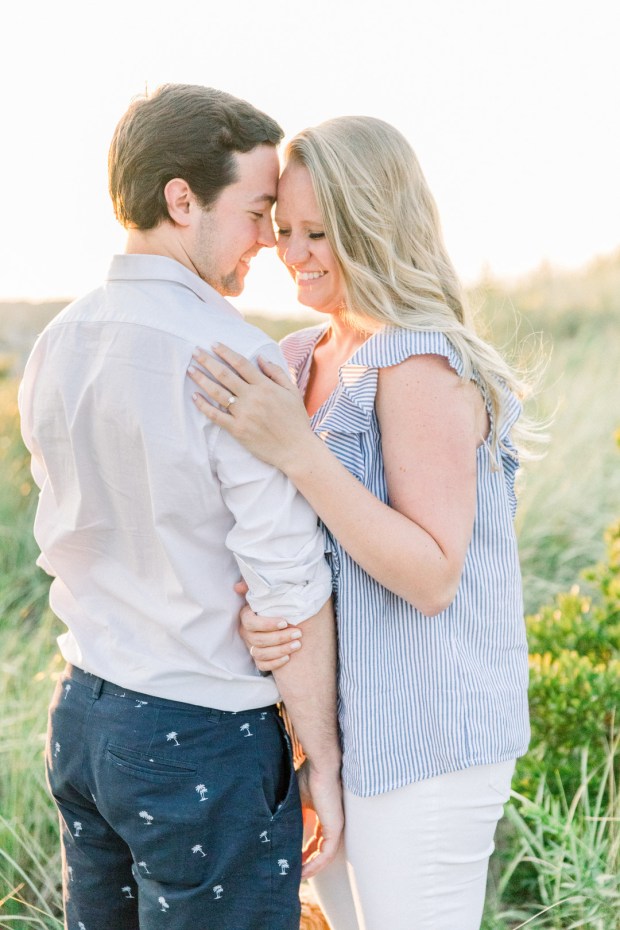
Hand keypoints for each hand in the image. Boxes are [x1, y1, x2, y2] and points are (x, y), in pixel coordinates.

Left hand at [187, 343, 314, 472]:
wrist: (295, 449)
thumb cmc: (296, 421)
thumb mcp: (292, 392)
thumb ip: (276, 373)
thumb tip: (260, 357)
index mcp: (265, 386)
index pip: (241, 364)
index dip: (225, 352)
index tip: (213, 344)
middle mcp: (252, 397)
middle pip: (225, 374)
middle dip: (207, 361)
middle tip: (195, 352)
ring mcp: (243, 413)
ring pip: (217, 392)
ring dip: (202, 379)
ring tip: (190, 370)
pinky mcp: (237, 429)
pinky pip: (216, 416)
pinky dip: (203, 406)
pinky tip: (194, 397)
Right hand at [234, 581, 303, 669]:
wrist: (280, 618)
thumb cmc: (272, 604)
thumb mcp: (265, 594)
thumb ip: (253, 586)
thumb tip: (239, 586)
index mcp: (246, 617)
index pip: (251, 623)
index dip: (267, 624)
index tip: (284, 622)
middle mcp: (246, 633)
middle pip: (258, 640)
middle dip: (280, 637)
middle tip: (298, 633)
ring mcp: (251, 647)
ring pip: (261, 654)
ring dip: (280, 650)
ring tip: (297, 644)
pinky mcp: (257, 658)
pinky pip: (262, 665)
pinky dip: (275, 663)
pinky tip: (288, 657)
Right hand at [297, 760, 343, 878]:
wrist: (320, 764)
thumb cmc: (309, 775)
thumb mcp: (295, 801)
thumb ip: (289, 815)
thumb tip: (272, 830)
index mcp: (323, 815)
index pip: (314, 840)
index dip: (302, 852)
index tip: (289, 859)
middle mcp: (331, 823)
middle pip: (318, 851)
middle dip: (304, 863)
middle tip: (290, 872)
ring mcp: (335, 827)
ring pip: (323, 856)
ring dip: (309, 868)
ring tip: (294, 876)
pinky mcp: (336, 828)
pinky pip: (326, 854)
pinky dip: (315, 865)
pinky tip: (302, 871)